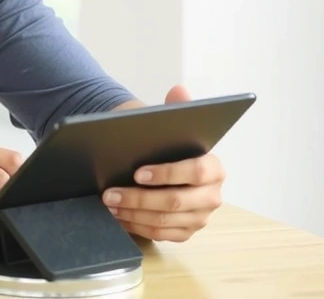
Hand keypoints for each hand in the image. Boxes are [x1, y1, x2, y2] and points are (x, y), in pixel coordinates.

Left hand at [103, 85, 225, 241]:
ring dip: (133, 214)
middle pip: (175, 202)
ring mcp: (200, 217)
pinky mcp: (186, 232)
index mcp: (215, 168)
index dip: (167, 173)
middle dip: (139, 198)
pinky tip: (118, 217)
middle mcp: (212, 196)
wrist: (168, 167)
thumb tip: (179, 89)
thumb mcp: (174, 125)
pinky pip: (161, 235)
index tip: (137, 172)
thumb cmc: (170, 147)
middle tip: (110, 193)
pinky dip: (136, 226)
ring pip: (164, 221)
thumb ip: (179, 107)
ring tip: (109, 203)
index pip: (196, 171)